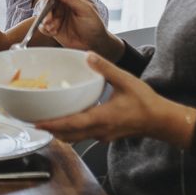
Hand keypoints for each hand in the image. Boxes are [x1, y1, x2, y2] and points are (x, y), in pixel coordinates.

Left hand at [35, 52, 195, 147]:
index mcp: (101, 118)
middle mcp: (98, 130)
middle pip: (67, 135)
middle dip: (50, 130)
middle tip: (33, 121)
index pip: (71, 125)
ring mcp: (101, 135)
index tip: (36, 123)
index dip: (52, 125)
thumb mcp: (126, 81)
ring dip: (59, 132)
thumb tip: (89, 56)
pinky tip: (67, 119)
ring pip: (74, 138)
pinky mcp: (105, 135)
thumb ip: (106, 68)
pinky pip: (83, 136)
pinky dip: (71, 131)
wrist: (162, 121)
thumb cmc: (147, 103)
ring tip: (45, 121)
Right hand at [37, 0, 122, 59]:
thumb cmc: (94, 25)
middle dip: (45, 9)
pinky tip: (53, 32)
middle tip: (48, 19)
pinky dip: (45, 28)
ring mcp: (56, 14)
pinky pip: (42, 25)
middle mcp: (61, 2)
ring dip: (45, 20)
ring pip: (42, 12)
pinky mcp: (52, 26)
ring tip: (52, 28)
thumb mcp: (86, 10)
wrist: (94, 44)